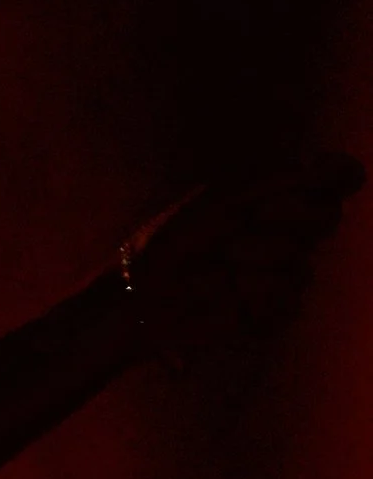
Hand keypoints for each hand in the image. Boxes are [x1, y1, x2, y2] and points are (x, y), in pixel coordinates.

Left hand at [123, 151, 361, 367]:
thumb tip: (338, 165)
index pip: (333, 182)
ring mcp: (279, 274)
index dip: (333, 177)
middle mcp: (284, 234)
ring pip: (303, 266)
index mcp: (274, 200)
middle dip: (287, 216)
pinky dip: (255, 296)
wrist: (141, 295)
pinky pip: (289, 303)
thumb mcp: (223, 197)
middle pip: (327, 218)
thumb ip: (280, 178)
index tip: (318, 172)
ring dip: (257, 260)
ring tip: (221, 264)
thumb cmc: (171, 239)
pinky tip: (228, 297)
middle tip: (246, 221)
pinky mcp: (269, 313)